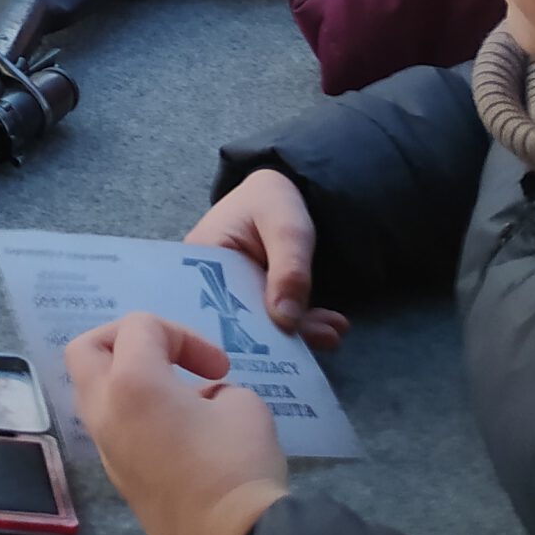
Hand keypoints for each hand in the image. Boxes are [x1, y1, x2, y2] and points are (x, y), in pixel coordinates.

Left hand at [65, 313, 289, 534]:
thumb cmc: (238, 468)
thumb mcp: (244, 406)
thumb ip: (216, 389)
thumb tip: (201, 400)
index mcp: (131, 383)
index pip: (140, 327)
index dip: (184, 335)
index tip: (219, 368)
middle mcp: (105, 412)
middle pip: (86, 351)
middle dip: (125, 341)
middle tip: (168, 356)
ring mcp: (106, 449)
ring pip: (95, 393)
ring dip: (131, 382)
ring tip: (181, 398)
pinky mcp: (118, 480)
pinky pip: (113, 430)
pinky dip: (136, 416)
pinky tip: (180, 434)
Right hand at [184, 167, 348, 347]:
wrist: (283, 190)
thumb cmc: (274, 201)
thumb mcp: (288, 230)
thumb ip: (289, 271)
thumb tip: (286, 322)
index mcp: (202, 257)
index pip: (216, 302)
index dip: (247, 328)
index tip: (281, 344)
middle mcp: (208, 279)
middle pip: (239, 318)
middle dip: (281, 335)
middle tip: (323, 338)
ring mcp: (232, 291)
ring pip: (261, 323)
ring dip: (298, 333)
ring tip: (332, 333)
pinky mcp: (253, 298)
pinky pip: (273, 318)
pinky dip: (301, 325)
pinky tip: (329, 328)